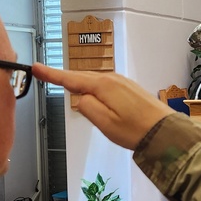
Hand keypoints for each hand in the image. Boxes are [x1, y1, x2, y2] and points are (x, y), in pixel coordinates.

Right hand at [32, 64, 172, 149]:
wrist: (165, 132)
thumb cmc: (135, 130)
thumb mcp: (104, 123)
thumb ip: (86, 107)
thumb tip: (79, 98)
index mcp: (103, 86)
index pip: (70, 78)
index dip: (51, 74)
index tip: (36, 67)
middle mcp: (112, 79)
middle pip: (81, 77)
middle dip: (64, 77)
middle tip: (45, 74)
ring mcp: (122, 82)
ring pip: (94, 82)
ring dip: (80, 84)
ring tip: (66, 86)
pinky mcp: (129, 89)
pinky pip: (105, 85)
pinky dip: (94, 89)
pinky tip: (94, 97)